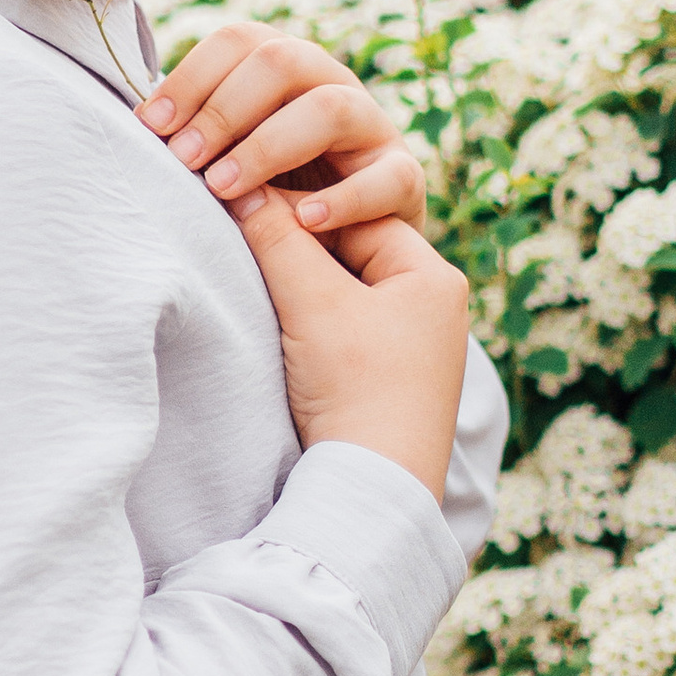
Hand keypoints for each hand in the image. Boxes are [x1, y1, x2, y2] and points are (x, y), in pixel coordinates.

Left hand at [137, 19, 424, 234]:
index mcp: (286, 69)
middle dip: (224, 110)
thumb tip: (132, 129)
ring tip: (227, 190)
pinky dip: (344, 200)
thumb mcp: (230, 163)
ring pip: (331, 107)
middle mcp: (332, 85)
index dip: (190, 77)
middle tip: (185, 161)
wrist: (346, 256)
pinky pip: (386, 178)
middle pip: (281, 61)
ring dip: (270, 146)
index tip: (150, 127)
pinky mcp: (406, 180)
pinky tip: (303, 222)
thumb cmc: (271, 204)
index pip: (238, 41)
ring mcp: (373, 129)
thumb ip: (196, 139)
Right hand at [227, 180, 468, 504]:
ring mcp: (417, 348)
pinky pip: (347, 332)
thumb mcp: (311, 303)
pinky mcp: (394, 381)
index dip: (298, 210)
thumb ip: (275, 238)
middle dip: (299, 252)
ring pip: (346, 294)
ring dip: (303, 290)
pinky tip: (281, 333)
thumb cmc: (357, 390)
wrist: (375, 488)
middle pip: (351, 254)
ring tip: (261, 291)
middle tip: (244, 243)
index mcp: (433, 277)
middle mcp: (435, 308)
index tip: (247, 207)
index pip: (356, 216)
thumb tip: (240, 186)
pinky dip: (313, 326)